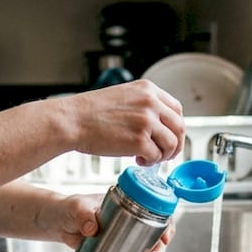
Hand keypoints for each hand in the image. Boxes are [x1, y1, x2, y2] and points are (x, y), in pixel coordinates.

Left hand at [48, 193, 173, 251]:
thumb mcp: (78, 208)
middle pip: (155, 241)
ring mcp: (126, 241)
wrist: (59, 223)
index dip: (167, 227)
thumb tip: (91, 228)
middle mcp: (132, 225)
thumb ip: (84, 215)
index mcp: (129, 208)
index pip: (156, 215)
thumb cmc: (71, 209)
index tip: (165, 239)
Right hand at [64, 80, 184, 165]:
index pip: (177, 109)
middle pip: (179, 127)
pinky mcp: (139, 141)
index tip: (170, 136)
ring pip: (171, 144)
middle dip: (175, 144)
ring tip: (147, 157)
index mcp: (148, 89)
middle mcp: (150, 103)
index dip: (176, 127)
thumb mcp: (123, 96)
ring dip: (163, 155)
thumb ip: (144, 105)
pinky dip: (150, 161)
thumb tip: (160, 125)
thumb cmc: (90, 112)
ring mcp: (146, 122)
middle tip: (165, 153)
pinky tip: (138, 160)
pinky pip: (156, 156)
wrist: (72, 120)